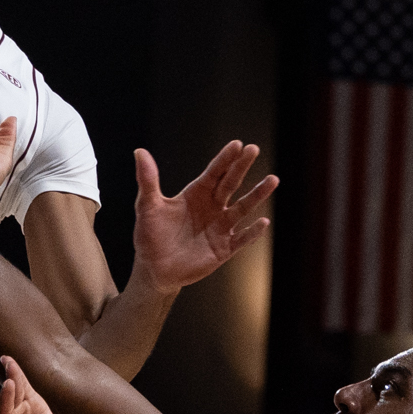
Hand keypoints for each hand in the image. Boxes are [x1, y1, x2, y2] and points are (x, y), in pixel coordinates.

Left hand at [131, 142, 278, 293]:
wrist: (154, 269)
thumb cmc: (150, 235)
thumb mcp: (147, 207)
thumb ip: (148, 180)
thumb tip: (140, 152)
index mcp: (196, 194)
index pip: (213, 172)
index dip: (224, 159)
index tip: (237, 144)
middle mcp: (212, 207)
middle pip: (230, 183)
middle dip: (242, 167)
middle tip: (253, 148)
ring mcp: (220, 227)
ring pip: (243, 208)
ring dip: (257, 195)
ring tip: (272, 180)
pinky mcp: (224, 248)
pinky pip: (242, 238)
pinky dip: (253, 232)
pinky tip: (263, 222)